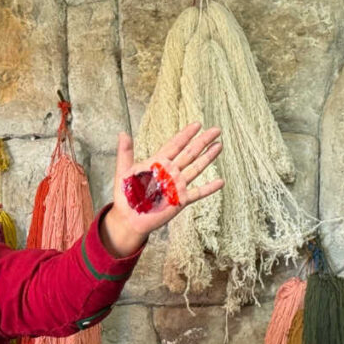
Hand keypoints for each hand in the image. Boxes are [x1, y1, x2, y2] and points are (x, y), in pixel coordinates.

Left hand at [102, 122, 223, 257]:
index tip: (197, 124)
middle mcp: (170, 172)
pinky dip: (209, 188)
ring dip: (208, 157)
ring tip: (219, 146)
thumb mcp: (123, 172)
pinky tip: (220, 182)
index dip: (186, 134)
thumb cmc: (125, 196)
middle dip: (202, 141)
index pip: (175, 145)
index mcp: (158, 163)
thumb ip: (125, 153)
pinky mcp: (180, 200)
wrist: (129, 219)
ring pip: (196, 168)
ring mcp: (177, 185)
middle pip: (190, 153)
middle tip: (216, 130)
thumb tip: (122, 133)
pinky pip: (198, 193)